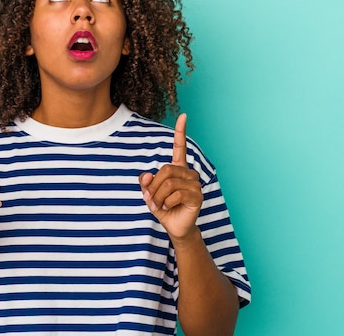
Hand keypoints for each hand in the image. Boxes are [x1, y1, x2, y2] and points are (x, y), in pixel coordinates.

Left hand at [140, 114, 202, 240]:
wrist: (175, 227)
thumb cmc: (163, 207)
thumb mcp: (149, 194)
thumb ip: (145, 182)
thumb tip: (146, 174)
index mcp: (178, 169)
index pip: (180, 147)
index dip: (180, 132)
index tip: (183, 115)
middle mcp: (188, 173)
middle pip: (165, 170)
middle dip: (153, 186)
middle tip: (150, 198)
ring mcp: (194, 184)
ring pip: (169, 183)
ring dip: (158, 196)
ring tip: (158, 205)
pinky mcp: (197, 196)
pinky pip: (176, 194)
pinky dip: (166, 202)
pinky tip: (167, 207)